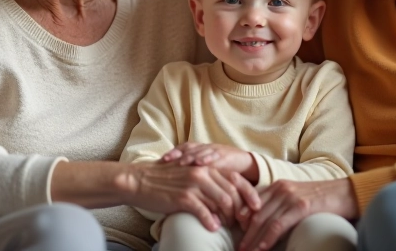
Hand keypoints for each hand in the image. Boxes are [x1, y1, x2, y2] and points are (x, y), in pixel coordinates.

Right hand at [116, 162, 261, 231]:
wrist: (140, 181)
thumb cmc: (165, 181)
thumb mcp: (190, 177)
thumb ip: (209, 185)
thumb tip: (226, 203)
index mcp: (206, 167)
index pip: (236, 180)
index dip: (249, 195)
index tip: (256, 209)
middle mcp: (203, 172)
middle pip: (233, 193)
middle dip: (241, 211)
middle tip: (244, 224)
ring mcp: (194, 184)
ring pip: (222, 203)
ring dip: (228, 218)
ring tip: (228, 227)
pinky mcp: (183, 197)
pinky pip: (204, 212)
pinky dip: (211, 222)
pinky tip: (213, 228)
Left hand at [161, 142, 257, 179]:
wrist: (244, 164)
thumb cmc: (221, 168)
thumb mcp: (206, 169)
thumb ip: (192, 171)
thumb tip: (172, 179)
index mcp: (199, 150)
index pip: (183, 148)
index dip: (173, 153)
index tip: (161, 160)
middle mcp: (206, 148)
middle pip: (189, 149)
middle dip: (177, 154)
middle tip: (166, 160)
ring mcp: (216, 151)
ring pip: (201, 151)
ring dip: (190, 156)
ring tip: (181, 162)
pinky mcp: (226, 157)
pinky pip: (216, 157)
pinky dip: (208, 159)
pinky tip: (201, 164)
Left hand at [237, 178, 358, 250]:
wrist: (346, 193)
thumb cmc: (323, 199)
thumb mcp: (297, 198)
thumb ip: (281, 206)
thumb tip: (267, 224)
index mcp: (277, 186)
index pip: (253, 205)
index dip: (243, 223)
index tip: (239, 237)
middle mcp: (280, 188)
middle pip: (255, 215)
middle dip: (246, 235)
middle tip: (239, 249)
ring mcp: (290, 196)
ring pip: (264, 221)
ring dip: (253, 241)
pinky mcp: (301, 206)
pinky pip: (279, 225)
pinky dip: (268, 238)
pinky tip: (262, 248)